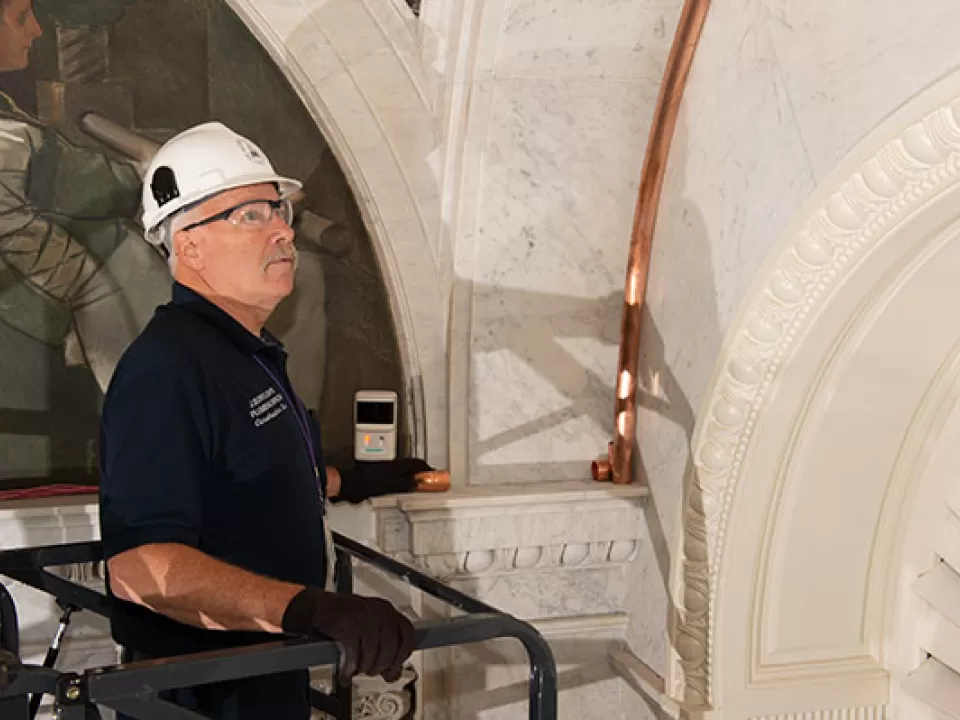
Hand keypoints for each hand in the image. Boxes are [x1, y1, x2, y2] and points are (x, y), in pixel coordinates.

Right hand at [281, 587, 415, 682]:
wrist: (314, 609)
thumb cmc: (342, 621)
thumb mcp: (368, 632)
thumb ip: (384, 648)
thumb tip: (393, 674)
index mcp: (387, 611)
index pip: (408, 635)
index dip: (402, 655)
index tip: (393, 667)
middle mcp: (378, 611)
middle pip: (391, 649)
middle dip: (380, 665)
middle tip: (369, 670)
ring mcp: (363, 617)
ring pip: (373, 654)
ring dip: (363, 668)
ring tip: (355, 669)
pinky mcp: (347, 625)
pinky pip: (354, 655)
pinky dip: (348, 668)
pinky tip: (345, 672)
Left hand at [333, 458, 433, 503]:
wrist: (348, 484)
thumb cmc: (365, 483)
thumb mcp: (389, 485)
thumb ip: (405, 483)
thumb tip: (418, 481)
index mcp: (395, 466)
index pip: (416, 464)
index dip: (426, 468)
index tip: (435, 474)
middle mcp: (390, 466)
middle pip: (410, 466)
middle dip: (421, 471)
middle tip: (429, 478)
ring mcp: (384, 470)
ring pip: (403, 470)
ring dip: (412, 475)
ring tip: (418, 483)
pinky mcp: (378, 476)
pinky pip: (396, 476)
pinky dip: (403, 479)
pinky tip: (402, 487)